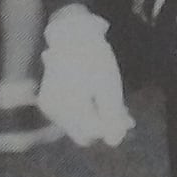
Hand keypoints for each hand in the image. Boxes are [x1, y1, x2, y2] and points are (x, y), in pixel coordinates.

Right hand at [35, 10, 132, 149]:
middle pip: (83, 132)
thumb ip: (112, 117)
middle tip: (124, 113)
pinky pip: (69, 113)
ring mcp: (50, 105)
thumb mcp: (109, 86)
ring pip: (76, 123)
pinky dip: (84, 109)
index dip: (111, 128)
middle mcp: (54, 111)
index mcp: (68, 107)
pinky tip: (97, 98)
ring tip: (113, 104)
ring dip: (95, 117)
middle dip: (104, 125)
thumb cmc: (93, 58)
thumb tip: (114, 142)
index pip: (92, 133)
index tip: (127, 118)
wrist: (71, 35)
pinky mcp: (49, 99)